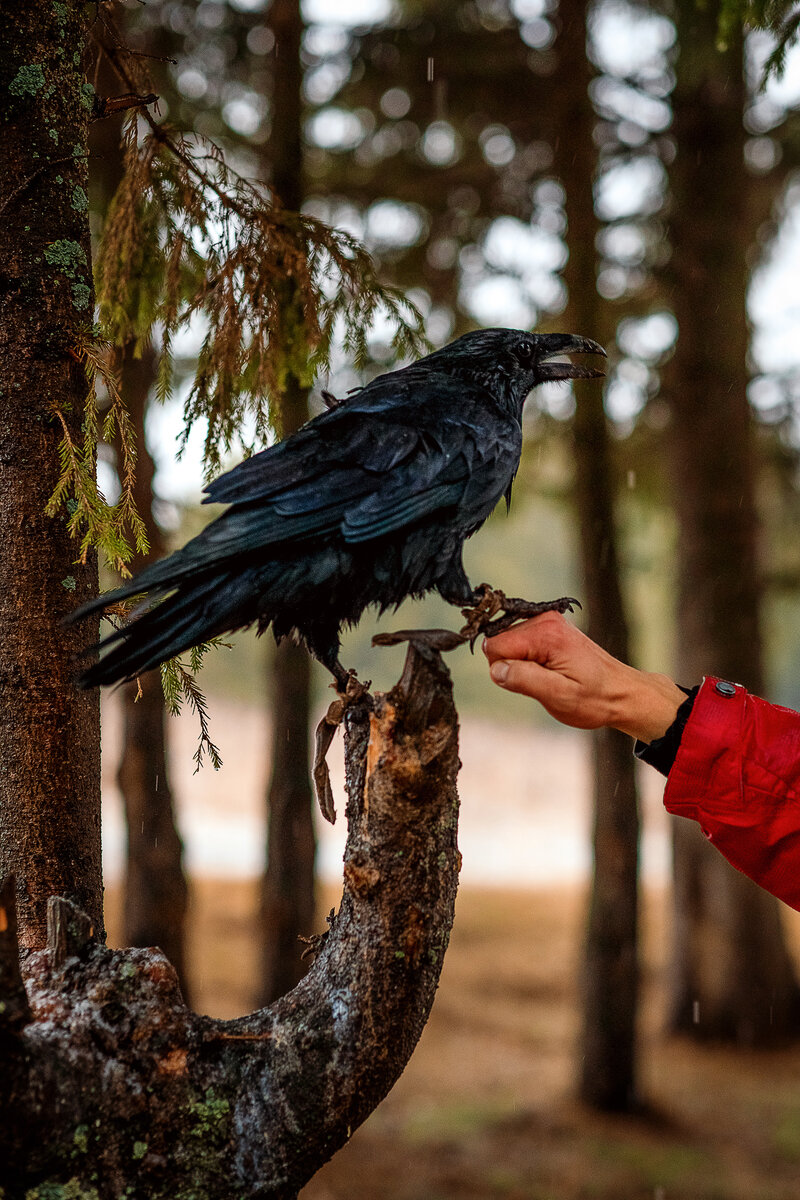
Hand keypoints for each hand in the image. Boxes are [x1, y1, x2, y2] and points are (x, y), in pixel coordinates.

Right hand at [483, 612, 684, 742]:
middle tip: (543, 682)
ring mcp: (548, 621)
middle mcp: (544, 620)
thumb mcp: (558, 696)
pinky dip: (529, 659)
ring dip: (522, 665)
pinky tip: (549, 668)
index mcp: (545, 633)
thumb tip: (496, 669)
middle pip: (499, 642)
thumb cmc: (594, 698)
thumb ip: (524, 679)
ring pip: (508, 643)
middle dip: (513, 667)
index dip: (505, 671)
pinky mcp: (550, 628)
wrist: (622, 692)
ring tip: (550, 676)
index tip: (529, 683)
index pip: (494, 646)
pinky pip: (521, 642)